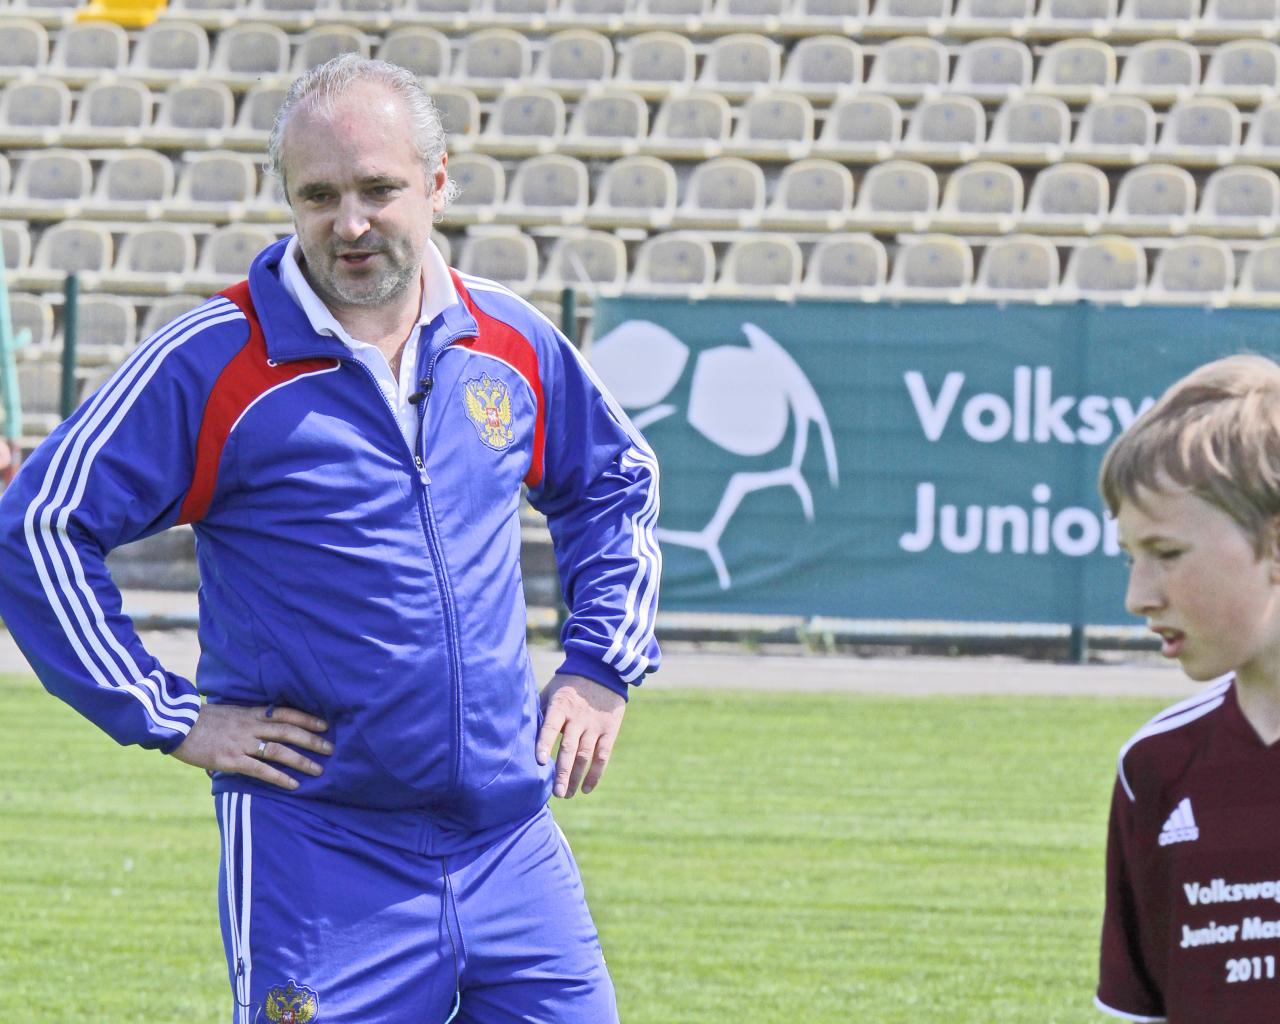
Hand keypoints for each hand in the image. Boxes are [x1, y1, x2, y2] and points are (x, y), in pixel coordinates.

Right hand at [171, 703, 331, 790]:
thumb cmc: (198, 720)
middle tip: (331, 748)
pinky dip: (279, 778)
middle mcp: (251, 726)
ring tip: (319, 770)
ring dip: (302, 760)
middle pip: (289, 731)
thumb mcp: (226, 712)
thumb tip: (254, 727)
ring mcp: (242, 743)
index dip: (307, 718)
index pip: (286, 713)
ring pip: (280, 750)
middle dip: (312, 740)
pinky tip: (293, 785)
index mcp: (250, 713)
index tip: (325, 724)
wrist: (175, 725)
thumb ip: (243, 719)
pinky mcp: (231, 760)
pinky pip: (261, 770)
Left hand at [536, 674, 625, 798]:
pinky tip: (586, 788)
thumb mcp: (551, 690)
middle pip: (570, 749)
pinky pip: (603, 756)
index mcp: (561, 706)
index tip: (539, 761)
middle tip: (556, 793)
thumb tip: (523, 734)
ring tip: (566, 794)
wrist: (603, 670)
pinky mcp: (609, 730)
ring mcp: (595, 725)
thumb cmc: (569, 683)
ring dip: (576, 778)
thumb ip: (540, 712)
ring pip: (586, 756)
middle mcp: (579, 718)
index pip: (551, 727)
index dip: (545, 744)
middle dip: (562, 773)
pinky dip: (595, 774)